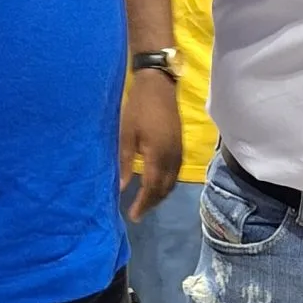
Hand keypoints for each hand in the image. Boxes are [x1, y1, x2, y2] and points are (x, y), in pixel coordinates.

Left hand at [119, 67, 182, 219]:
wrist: (159, 87)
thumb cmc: (138, 109)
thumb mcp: (126, 134)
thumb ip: (125, 162)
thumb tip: (122, 187)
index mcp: (158, 155)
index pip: (152, 187)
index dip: (143, 203)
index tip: (133, 215)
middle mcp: (172, 157)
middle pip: (165, 188)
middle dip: (152, 203)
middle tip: (138, 213)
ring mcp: (179, 152)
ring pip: (172, 182)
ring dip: (160, 195)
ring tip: (146, 203)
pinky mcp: (180, 147)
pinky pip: (175, 173)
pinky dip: (166, 184)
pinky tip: (157, 185)